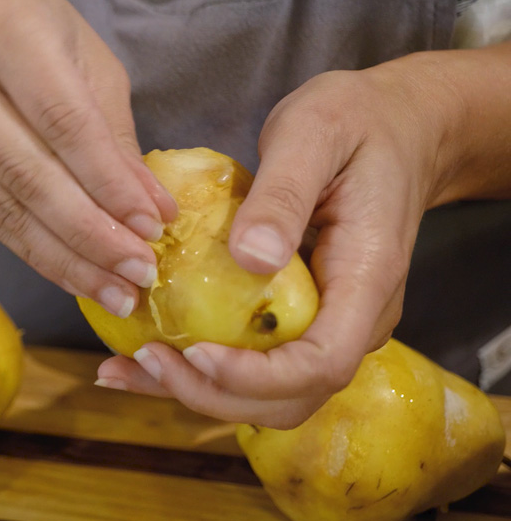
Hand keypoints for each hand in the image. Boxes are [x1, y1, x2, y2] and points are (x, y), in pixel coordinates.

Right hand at [0, 0, 177, 317]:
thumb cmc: (32, 37)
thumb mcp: (85, 61)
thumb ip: (114, 135)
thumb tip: (151, 213)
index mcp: (2, 25)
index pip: (61, 119)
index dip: (107, 181)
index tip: (151, 227)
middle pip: (24, 172)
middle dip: (88, 233)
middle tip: (137, 273)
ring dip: (62, 257)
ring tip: (114, 289)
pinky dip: (29, 249)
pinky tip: (71, 270)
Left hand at [96, 56, 455, 427]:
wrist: (399, 125)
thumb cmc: (355, 122)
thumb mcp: (314, 134)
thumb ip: (284, 194)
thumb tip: (251, 259)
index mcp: (366, 279)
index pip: (322, 362)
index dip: (257, 376)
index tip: (195, 354)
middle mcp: (354, 318)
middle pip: (290, 397)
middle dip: (213, 394)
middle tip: (142, 361)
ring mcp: (330, 325)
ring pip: (269, 394)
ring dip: (197, 392)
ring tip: (122, 371)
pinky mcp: (300, 320)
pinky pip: (254, 364)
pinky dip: (198, 371)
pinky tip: (143, 357)